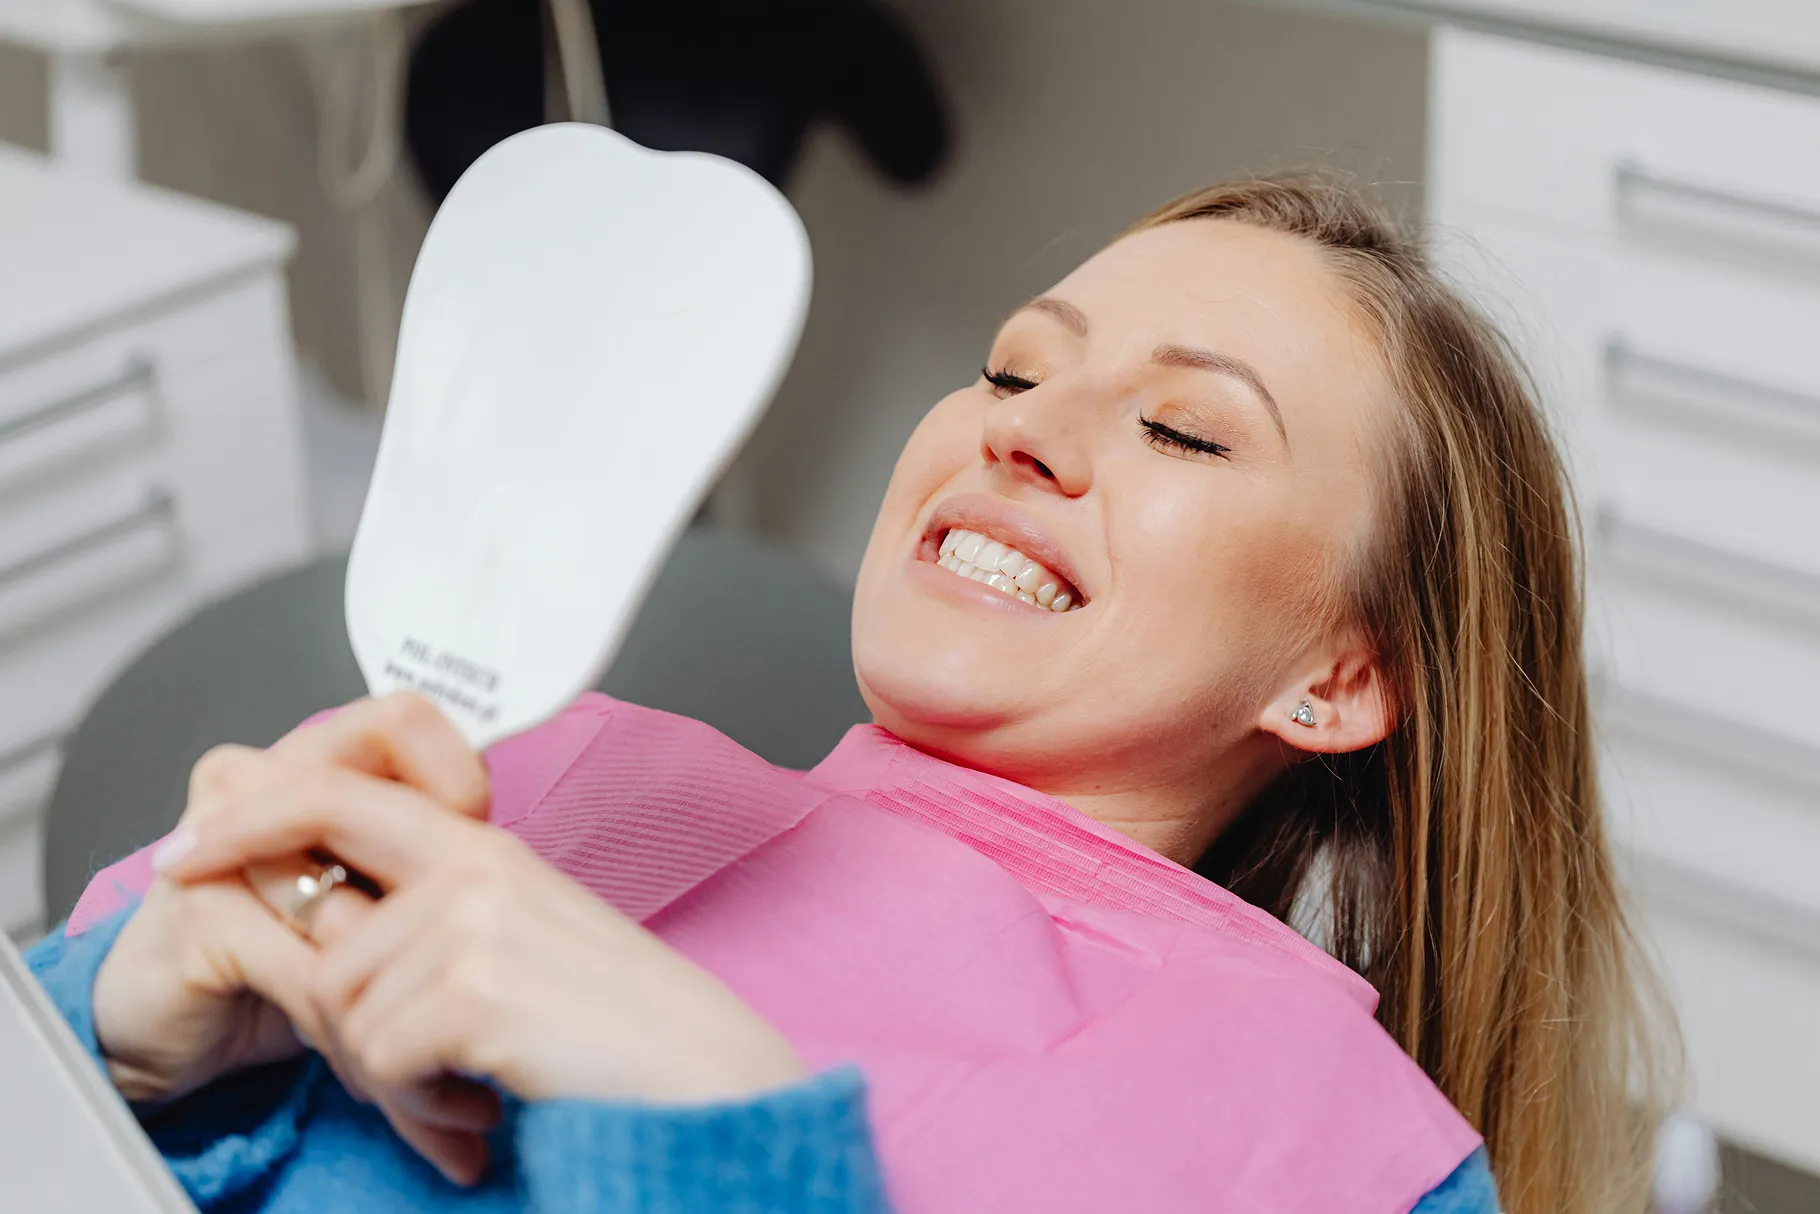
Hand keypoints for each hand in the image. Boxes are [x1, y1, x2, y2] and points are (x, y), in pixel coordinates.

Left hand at [154, 698, 807, 1138]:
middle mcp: (474, 868)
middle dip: (350, 1029)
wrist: (701, 1071)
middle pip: (326, 948)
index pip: (335, 794)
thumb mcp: (523, 941)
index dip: (250, 818)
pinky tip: (489, 1095)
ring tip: (474, 1083)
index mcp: (485, 848)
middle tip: (424, 1071)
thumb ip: (431, 917)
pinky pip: (379, 1061)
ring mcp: (472, 923)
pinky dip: (422, 1102)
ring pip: (346, 1015)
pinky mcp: (473, 989)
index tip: (188, 850)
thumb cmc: (622, 1021)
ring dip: (394, 1076)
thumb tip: (336, 935)